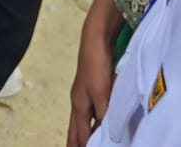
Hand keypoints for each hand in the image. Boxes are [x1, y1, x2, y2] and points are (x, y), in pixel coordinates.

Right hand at [67, 31, 114, 146]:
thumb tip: (106, 135)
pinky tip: (96, 125)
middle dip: (74, 143)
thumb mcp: (102, 94)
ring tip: (81, 145)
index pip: (81, 134)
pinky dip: (91, 125)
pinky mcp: (92, 91)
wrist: (95, 44)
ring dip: (81, 135)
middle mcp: (79, 104)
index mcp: (80, 106)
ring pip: (81, 122)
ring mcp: (84, 97)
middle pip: (75, 130)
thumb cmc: (97, 69)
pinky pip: (90, 115)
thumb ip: (104, 115)